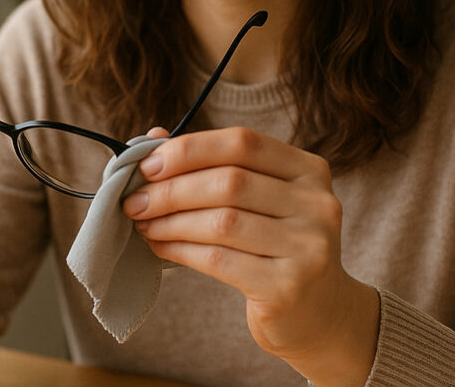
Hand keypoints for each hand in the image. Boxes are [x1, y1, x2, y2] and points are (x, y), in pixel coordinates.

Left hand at [123, 127, 377, 384]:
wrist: (321, 316)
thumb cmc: (277, 248)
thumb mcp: (259, 201)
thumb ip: (213, 166)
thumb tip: (152, 137)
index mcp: (310, 170)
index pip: (243, 142)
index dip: (190, 149)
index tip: (148, 164)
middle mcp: (317, 204)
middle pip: (230, 182)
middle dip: (172, 189)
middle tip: (134, 200)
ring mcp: (308, 247)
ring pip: (222, 222)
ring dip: (171, 221)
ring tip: (143, 224)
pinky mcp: (288, 288)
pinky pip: (220, 259)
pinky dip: (180, 250)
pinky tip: (160, 247)